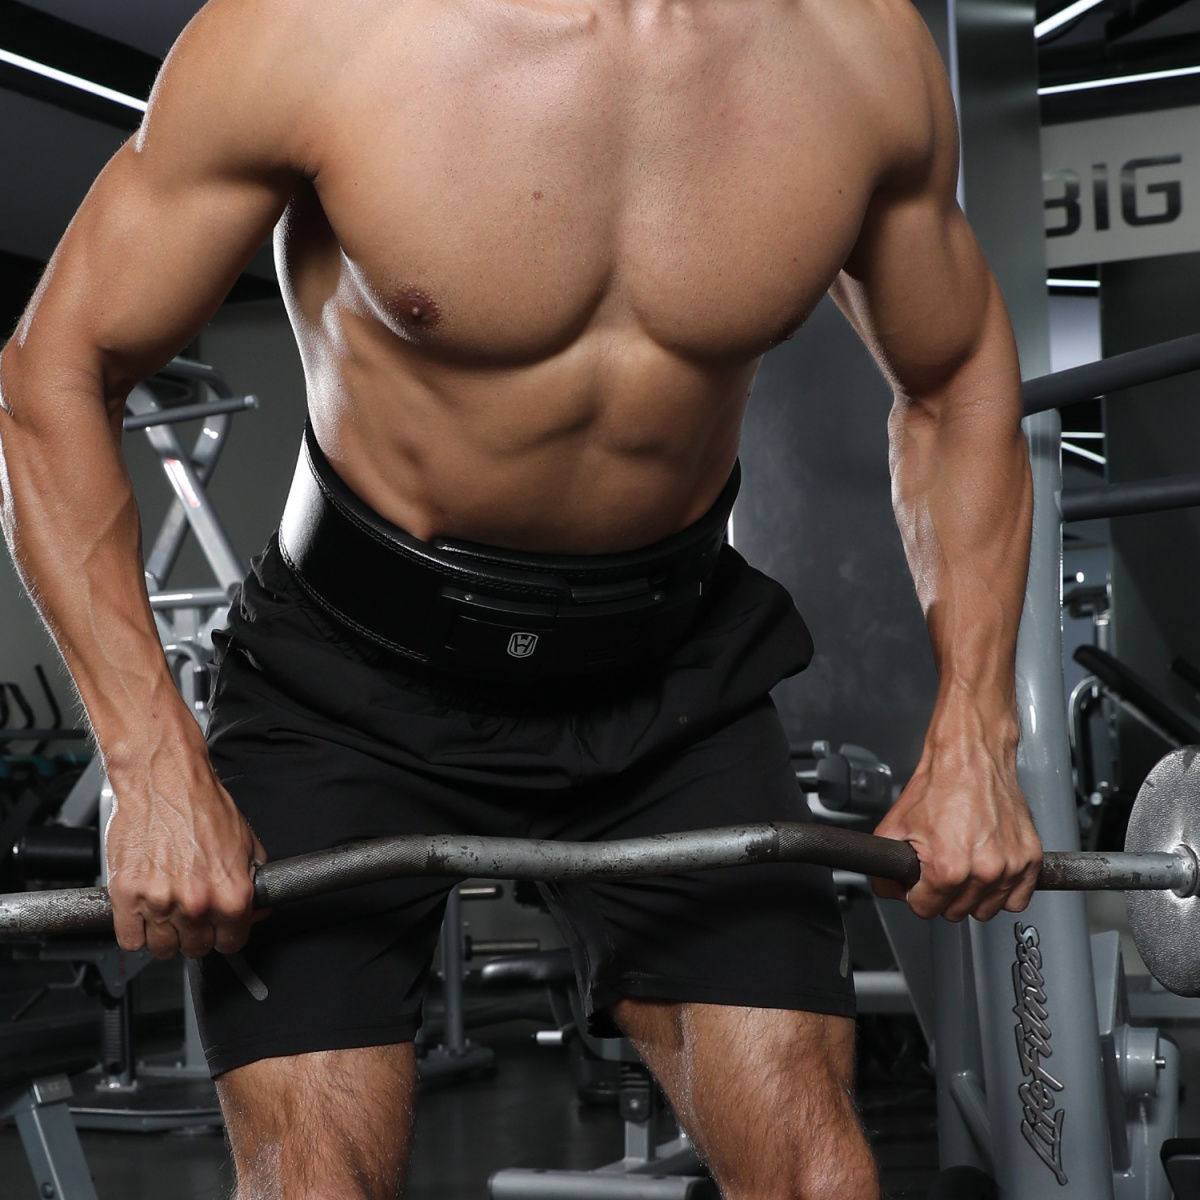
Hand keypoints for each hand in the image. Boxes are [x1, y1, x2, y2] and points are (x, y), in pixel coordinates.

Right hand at [103, 721, 264, 959]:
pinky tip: (143, 912)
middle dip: (195, 934)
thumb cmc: (203, 805)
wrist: (165, 781)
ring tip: (166, 911)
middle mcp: (198, 903)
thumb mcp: (246, 842)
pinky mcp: (127, 897)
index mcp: (232, 894)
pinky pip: (130, 940)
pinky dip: (135, 931)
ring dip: (165, 936)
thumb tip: (257, 908)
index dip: (226, 934)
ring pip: (162, 949)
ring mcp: (160, 902)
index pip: (232, 942)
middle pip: (196, 948)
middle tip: (191, 913)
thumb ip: (254, 880)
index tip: (219, 928)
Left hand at [871, 737, 1041, 921]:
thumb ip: (886, 866)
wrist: (970, 757)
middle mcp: (984, 871)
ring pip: (986, 910)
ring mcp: (1010, 866)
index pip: (925, 909)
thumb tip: (888, 888)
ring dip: (972, 895)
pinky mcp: (1030, 858)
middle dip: (941, 895)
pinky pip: (1017, 899)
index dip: (915, 894)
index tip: (918, 882)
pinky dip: (1002, 892)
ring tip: (963, 866)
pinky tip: (987, 872)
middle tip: (939, 868)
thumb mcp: (895, 825)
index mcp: (948, 867)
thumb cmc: (940, 784)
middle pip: (955, 912)